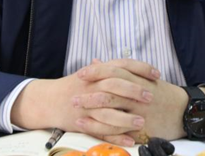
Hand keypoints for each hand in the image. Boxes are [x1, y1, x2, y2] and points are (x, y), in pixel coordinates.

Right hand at [10, 58, 159, 141]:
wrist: (49, 100)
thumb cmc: (75, 86)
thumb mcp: (92, 73)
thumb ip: (112, 69)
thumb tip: (135, 67)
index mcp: (97, 72)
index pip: (122, 65)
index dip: (141, 68)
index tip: (156, 74)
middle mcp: (92, 86)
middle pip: (115, 85)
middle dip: (134, 91)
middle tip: (151, 97)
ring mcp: (86, 105)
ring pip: (108, 111)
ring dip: (126, 118)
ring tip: (142, 122)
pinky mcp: (82, 122)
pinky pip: (101, 131)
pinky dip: (116, 136)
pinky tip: (130, 140)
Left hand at [73, 59, 188, 144]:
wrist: (185, 111)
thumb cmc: (161, 93)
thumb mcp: (143, 77)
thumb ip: (119, 70)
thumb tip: (95, 61)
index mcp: (139, 79)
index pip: (114, 71)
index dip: (96, 72)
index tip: (81, 74)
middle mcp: (139, 94)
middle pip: (110, 91)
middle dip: (90, 94)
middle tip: (73, 96)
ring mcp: (140, 112)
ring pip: (113, 111)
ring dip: (92, 112)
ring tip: (76, 113)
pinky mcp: (142, 129)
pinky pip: (119, 129)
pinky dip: (102, 128)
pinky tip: (90, 129)